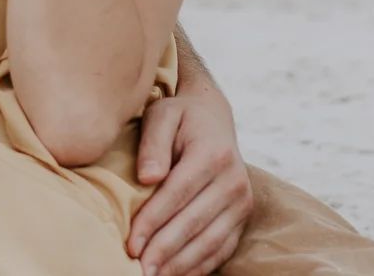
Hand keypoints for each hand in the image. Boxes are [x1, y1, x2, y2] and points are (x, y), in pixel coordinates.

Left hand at [128, 85, 252, 275]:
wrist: (214, 117)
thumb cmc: (180, 117)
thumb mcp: (162, 115)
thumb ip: (153, 143)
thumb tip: (147, 177)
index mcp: (213, 153)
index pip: (178, 193)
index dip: (153, 221)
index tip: (131, 243)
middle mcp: (234, 180)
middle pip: (195, 223)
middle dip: (164, 249)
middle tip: (140, 270)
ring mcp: (242, 201)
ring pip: (210, 241)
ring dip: (181, 264)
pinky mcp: (242, 217)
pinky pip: (222, 248)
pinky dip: (200, 266)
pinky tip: (177, 274)